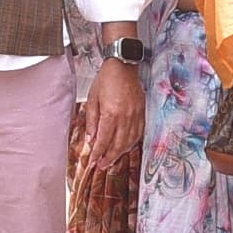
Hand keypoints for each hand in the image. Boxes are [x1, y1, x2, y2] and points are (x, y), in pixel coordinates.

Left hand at [78, 51, 145, 172]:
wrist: (123, 66)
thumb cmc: (106, 79)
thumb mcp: (93, 99)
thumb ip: (92, 121)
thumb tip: (91, 139)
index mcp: (111, 114)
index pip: (103, 141)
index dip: (97, 154)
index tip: (93, 162)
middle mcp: (125, 117)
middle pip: (118, 145)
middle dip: (109, 158)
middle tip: (102, 166)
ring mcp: (135, 116)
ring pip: (129, 142)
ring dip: (120, 153)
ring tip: (112, 159)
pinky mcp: (142, 113)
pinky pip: (138, 133)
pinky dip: (131, 143)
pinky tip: (126, 146)